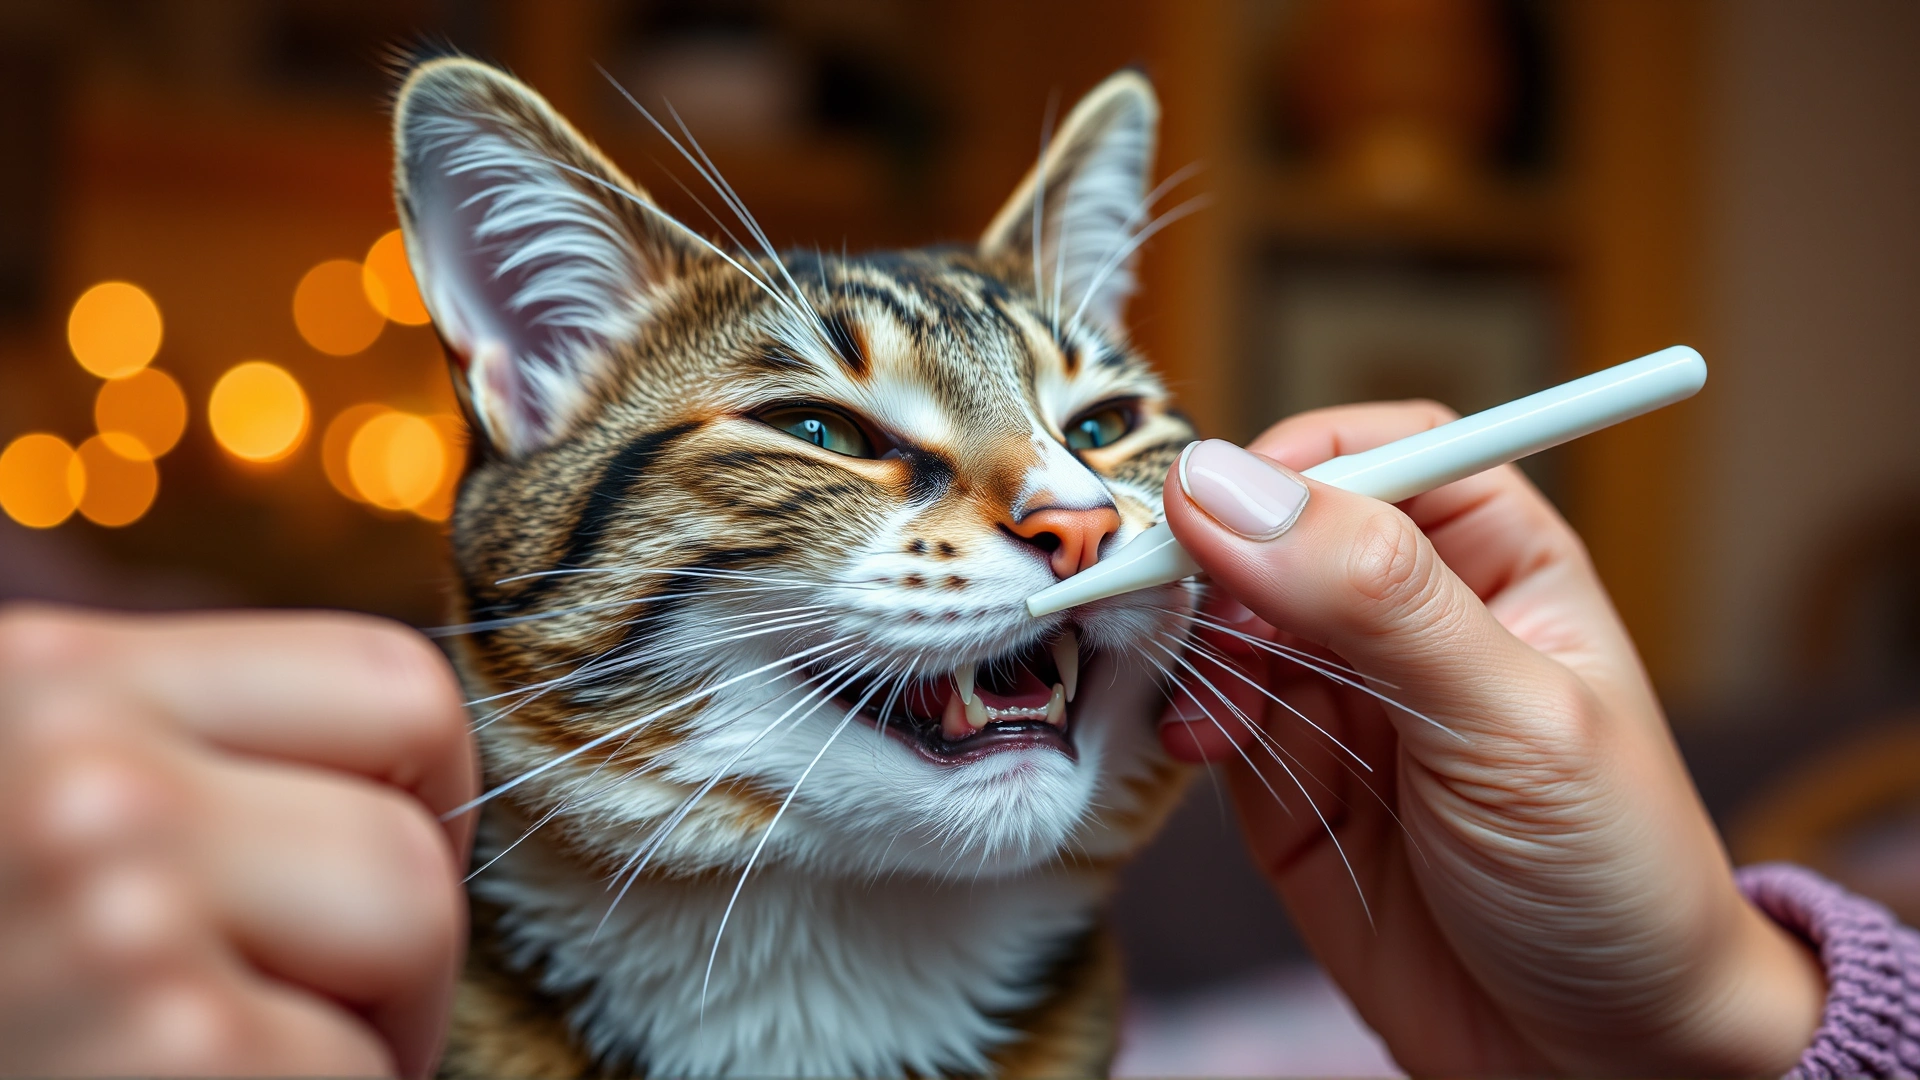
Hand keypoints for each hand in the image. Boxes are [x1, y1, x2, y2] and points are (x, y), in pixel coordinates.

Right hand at [0, 605, 475, 1076]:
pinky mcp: (169, 1053)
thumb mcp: (42, 814)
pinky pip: (362, 1072)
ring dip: (367, 1033)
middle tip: (284, 1019)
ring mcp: (117, 917)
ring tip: (225, 1063)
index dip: (419, 799)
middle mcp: (77, 778)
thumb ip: (186, 767)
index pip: (392, 681)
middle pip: (411, 822)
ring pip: (417, 926)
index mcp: (48, 680)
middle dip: (391, 951)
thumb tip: (410, 783)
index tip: (350, 886)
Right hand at [1158, 407, 1824, 1076]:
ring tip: (1205, 711)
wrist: (1599, 1065)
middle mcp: (1406, 614)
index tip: (1210, 503)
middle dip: (1214, 561)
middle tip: (1162, 604)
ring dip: (1190, 647)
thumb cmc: (1610, 877)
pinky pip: (1204, 714)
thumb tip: (1227, 484)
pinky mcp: (1282, 779)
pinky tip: (1197, 748)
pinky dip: (1180, 717)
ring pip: (1222, 620)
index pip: (1376, 456)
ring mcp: (1338, 697)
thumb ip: (1375, 597)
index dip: (1289, 464)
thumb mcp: (1512, 720)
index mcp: (1495, 561)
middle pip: (1274, 530)